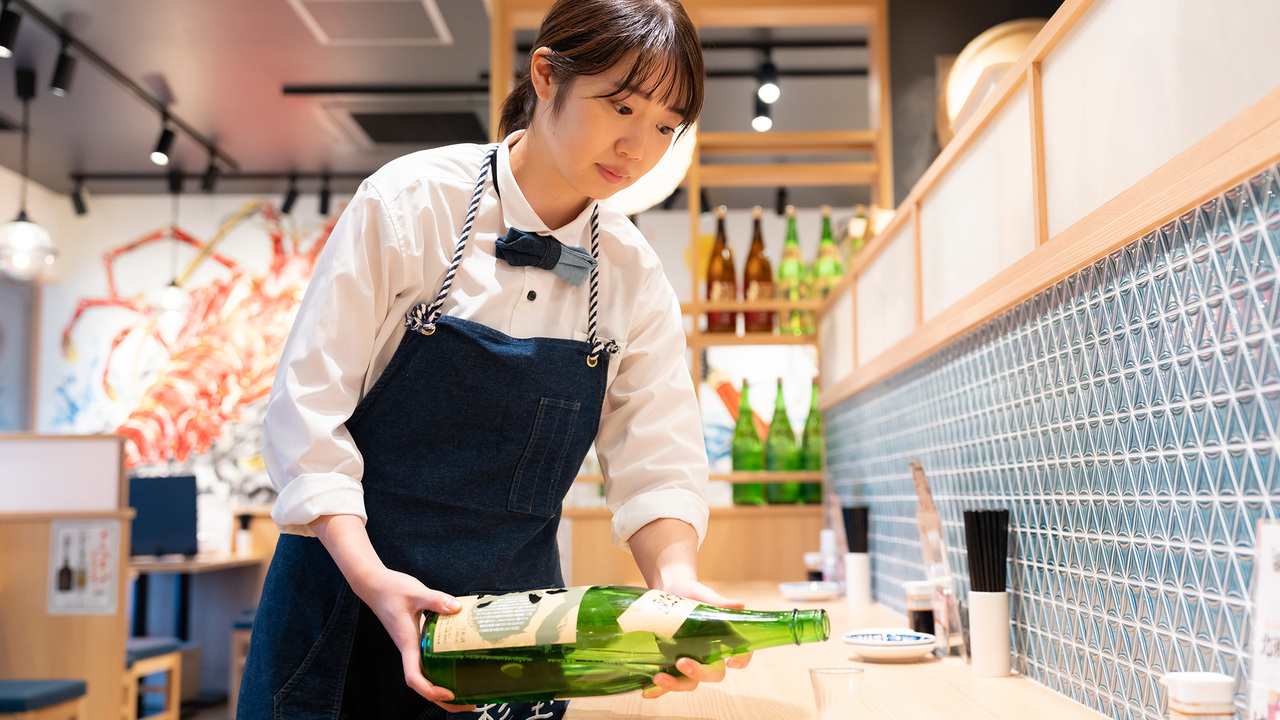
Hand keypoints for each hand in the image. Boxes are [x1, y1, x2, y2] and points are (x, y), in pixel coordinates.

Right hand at [353, 567, 476, 712]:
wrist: (375, 585)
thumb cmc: (391, 589)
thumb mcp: (415, 591)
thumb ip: (436, 599)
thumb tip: (457, 607)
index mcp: (407, 643)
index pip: (413, 677)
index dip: (430, 690)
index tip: (450, 693)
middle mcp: (410, 650)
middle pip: (423, 685)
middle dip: (444, 701)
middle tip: (470, 705)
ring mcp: (413, 647)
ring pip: (427, 675)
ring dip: (445, 688)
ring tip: (470, 693)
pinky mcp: (416, 640)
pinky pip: (429, 661)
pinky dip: (443, 670)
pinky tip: (459, 666)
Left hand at [641, 579, 752, 699]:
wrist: (666, 590)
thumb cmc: (690, 592)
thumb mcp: (701, 593)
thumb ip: (717, 601)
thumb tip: (739, 605)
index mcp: (722, 637)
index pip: (740, 653)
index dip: (741, 660)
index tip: (731, 661)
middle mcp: (708, 654)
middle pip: (713, 673)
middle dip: (699, 673)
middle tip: (682, 662)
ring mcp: (689, 661)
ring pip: (690, 682)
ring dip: (676, 684)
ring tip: (658, 678)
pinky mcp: (671, 664)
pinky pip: (668, 682)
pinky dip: (658, 690)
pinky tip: (647, 692)